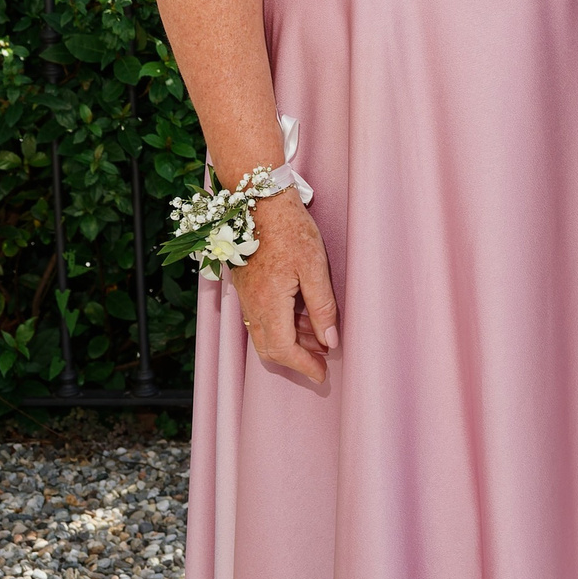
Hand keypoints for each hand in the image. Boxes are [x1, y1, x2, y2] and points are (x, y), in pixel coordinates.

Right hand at [229, 191, 338, 386]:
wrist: (260, 202)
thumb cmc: (291, 230)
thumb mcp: (315, 267)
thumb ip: (322, 307)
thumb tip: (330, 340)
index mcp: (269, 304)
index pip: (283, 350)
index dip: (304, 366)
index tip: (323, 375)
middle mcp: (252, 306)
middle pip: (270, 349)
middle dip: (297, 360)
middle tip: (323, 361)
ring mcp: (247, 297)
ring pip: (265, 335)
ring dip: (291, 342)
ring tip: (320, 339)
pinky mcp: (247, 288)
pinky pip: (261, 319)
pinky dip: (282, 327)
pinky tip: (303, 318)